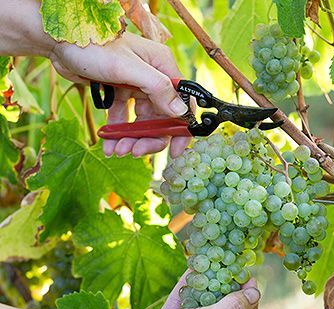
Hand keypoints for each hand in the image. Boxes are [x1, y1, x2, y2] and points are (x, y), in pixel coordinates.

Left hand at [50, 32, 190, 157]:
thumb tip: (181, 112)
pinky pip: (125, 119)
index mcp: (163, 67)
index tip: (175, 151)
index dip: (181, 129)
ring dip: (131, 139)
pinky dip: (118, 133)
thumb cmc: (94, 46)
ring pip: (143, 122)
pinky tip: (108, 144)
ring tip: (116, 150)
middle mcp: (154, 78)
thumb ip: (157, 88)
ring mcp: (137, 87)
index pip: (182, 103)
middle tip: (133, 152)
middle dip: (148, 139)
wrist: (60, 41)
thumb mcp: (127, 67)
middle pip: (161, 119)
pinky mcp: (121, 93)